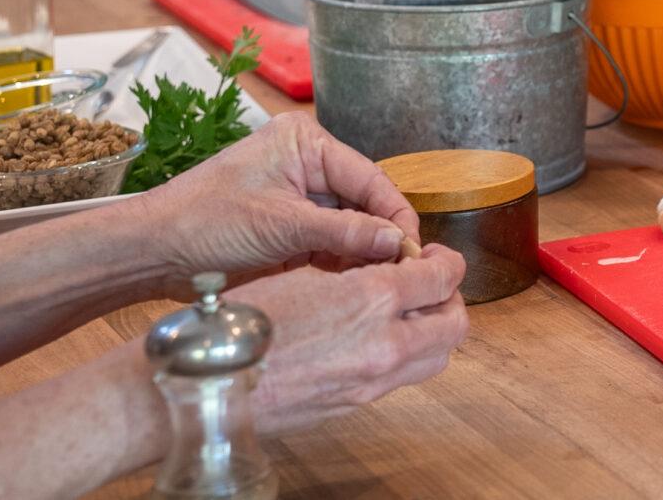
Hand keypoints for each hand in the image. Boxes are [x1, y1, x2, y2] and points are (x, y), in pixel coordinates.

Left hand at [123, 112, 420, 290]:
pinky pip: (328, 243)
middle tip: (402, 274)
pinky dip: (340, 264)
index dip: (395, 215)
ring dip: (362, 254)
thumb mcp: (282, 227)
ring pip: (349, 225)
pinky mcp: (288, 227)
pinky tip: (353, 284)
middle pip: (363, 201)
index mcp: (306, 143)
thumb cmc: (204, 223)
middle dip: (380, 237)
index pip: (369, 178)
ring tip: (380, 283)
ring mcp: (297, 197)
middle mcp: (307, 164)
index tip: (413, 251)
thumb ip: (345, 232)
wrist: (150, 254)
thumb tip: (399, 243)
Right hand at [230, 251, 469, 435]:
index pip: (443, 276)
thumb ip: (360, 273)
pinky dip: (402, 357)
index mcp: (373, 299)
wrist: (207, 384)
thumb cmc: (243, 321)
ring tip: (406, 313)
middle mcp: (385, 346)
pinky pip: (400, 381)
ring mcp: (371, 383)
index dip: (445, 261)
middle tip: (429, 284)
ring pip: (435, 358)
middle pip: (454, 324)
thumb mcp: (306, 275)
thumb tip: (391, 272)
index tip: (433, 256)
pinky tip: (374, 340)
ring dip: (432, 332)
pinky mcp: (353, 406)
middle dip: (450, 299)